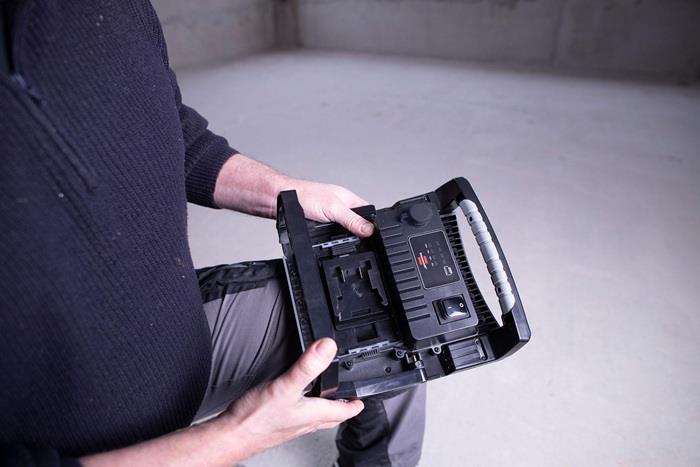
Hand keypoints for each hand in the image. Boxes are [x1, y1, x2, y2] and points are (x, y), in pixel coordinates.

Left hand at [213, 155, 373, 236]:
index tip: (375, 239)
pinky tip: (328, 245)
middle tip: (356, 245)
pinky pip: (331, 238)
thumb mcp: (334, 209)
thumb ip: (352, 220)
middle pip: (357, 226)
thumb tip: (370, 230)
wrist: (280, 202)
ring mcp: (331, 218)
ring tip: (341, 245)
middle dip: (357, 236)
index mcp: (350, 200)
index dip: (373, 227)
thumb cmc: (304, 197)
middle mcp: (342, 208)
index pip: (369, 214)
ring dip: (342, 240)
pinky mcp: (321, 226)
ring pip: (344, 234)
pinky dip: (330, 242)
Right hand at [219, 338, 364, 458]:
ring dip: (322, 407)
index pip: (342, 411)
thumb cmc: (256, 420)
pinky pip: (295, 416)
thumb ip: (307, 366)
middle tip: (349, 401)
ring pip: (313, 417)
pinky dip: (301, 407)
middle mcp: (304, 422)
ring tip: (325, 398)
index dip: (355, 404)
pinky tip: (291, 401)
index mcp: (313, 414)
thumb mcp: (286, 386)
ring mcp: (290, 425)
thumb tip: (328, 347)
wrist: (230, 437)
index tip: (363, 398)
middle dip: (340, 407)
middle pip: (330, 416)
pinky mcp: (276, 425)